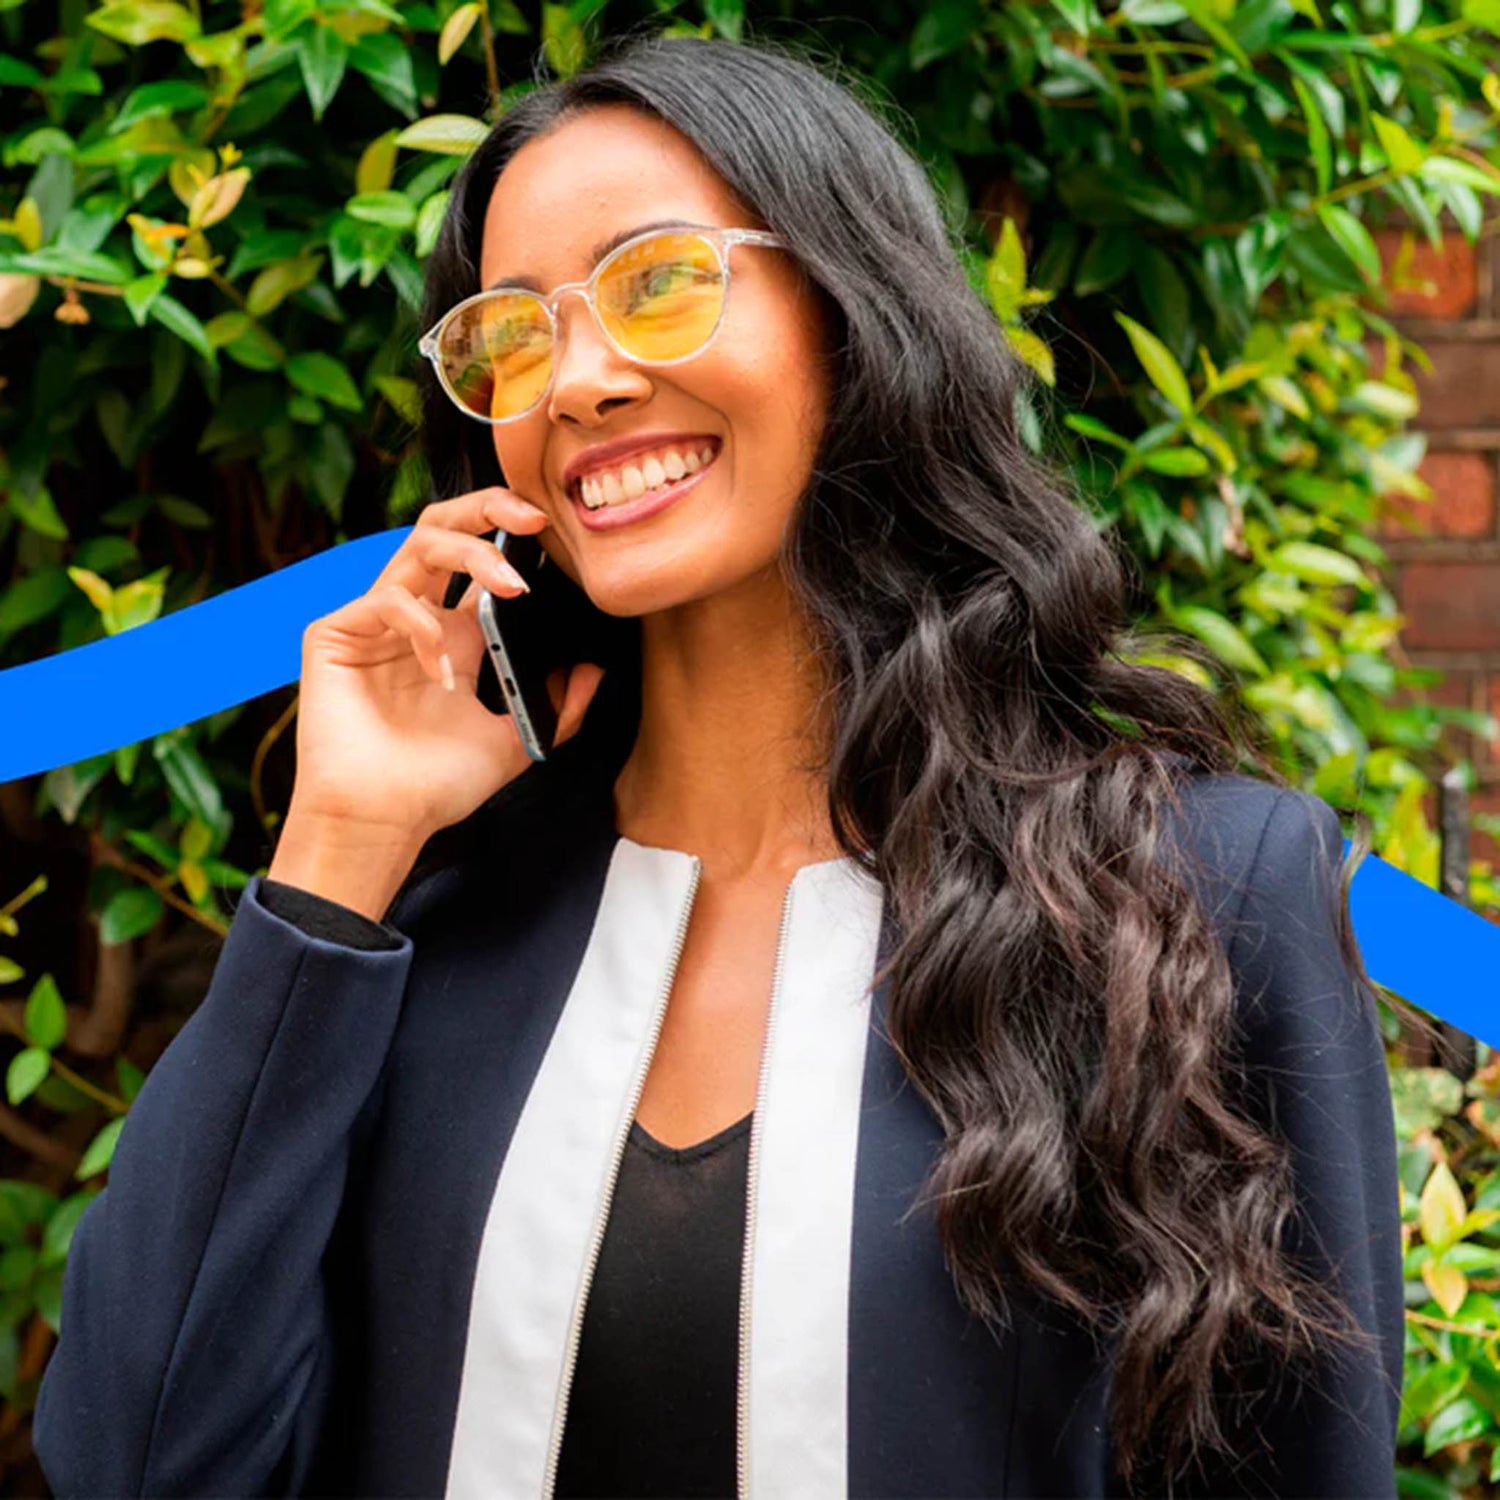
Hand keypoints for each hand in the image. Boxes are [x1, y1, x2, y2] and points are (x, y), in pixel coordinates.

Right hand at [285, 487, 605, 848]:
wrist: (385, 822)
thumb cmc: (438, 786)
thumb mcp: (517, 743)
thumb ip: (560, 710)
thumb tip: (594, 671)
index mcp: (453, 635)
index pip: (479, 561)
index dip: (510, 536)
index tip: (553, 532)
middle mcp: (414, 618)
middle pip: (442, 528)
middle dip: (487, 507)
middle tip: (532, 516)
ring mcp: (373, 622)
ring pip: (417, 546)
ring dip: (472, 553)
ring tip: (511, 586)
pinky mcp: (334, 634)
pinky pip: (385, 600)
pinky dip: (423, 628)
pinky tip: (442, 673)